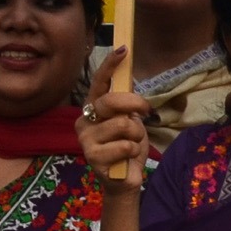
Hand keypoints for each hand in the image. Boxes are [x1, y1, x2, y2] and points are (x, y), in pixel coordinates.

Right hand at [76, 47, 151, 192]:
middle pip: (111, 101)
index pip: (99, 82)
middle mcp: (84, 119)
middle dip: (134, 104)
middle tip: (146, 112)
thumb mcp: (130, 120)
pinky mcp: (92, 156)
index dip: (110, 65)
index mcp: (93, 107)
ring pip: (122, 124)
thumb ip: (126, 104)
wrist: (124, 180)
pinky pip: (124, 145)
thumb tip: (128, 78)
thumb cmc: (126, 147)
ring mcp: (85, 138)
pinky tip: (126, 158)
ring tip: (131, 144)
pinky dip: (132, 151)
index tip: (123, 49)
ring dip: (136, 135)